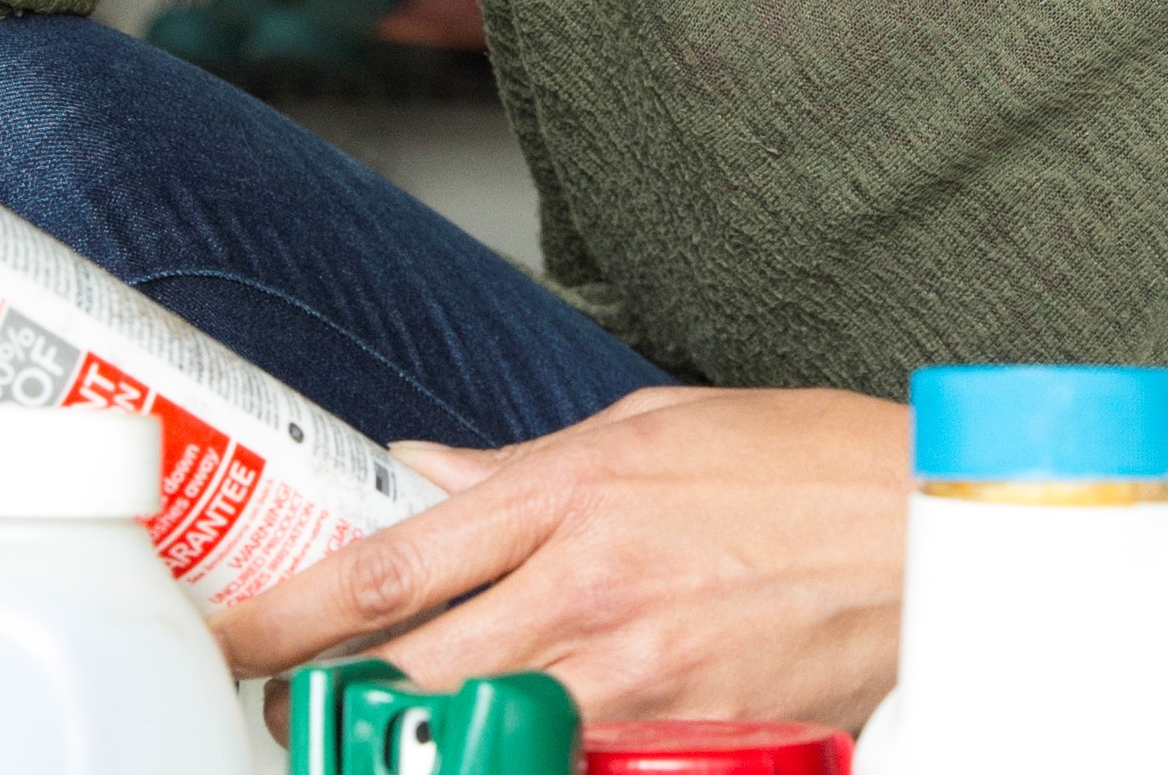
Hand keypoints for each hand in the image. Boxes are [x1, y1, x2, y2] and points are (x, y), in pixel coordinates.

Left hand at [214, 386, 909, 730]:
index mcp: (570, 490)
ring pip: (478, 732)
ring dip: (425, 741)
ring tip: (393, 737)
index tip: (222, 644)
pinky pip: (575, 768)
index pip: (390, 563)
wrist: (944, 530)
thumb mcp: (659, 427)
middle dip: (328, 706)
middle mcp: (587, 583)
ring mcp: (637, 673)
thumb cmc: (818, 468)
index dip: (284, 615)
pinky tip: (520, 749)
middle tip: (286, 716)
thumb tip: (431, 465)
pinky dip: (532, 763)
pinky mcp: (691, 739)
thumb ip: (529, 460)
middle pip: (407, 670)